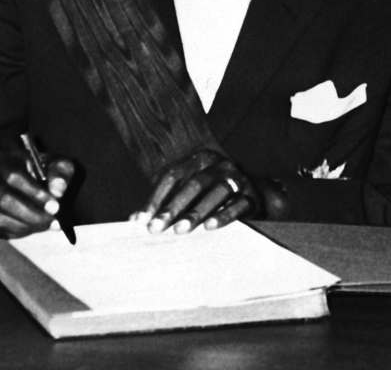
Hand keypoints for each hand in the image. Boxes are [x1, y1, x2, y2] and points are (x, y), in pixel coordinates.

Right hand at [0, 149, 74, 237]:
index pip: (14, 176)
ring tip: (48, 225)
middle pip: (3, 200)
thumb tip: (57, 191)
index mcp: (5, 159)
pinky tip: (36, 227)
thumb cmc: (45, 170)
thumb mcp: (58, 164)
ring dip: (26, 225)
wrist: (30, 180)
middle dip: (32, 214)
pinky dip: (19, 231)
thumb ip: (60, 173)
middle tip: (54, 221)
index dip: (35, 193)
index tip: (55, 206)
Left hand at [134, 150, 261, 233]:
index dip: (156, 197)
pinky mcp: (251, 196)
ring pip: (217, 193)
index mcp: (201, 159)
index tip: (141, 220)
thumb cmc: (211, 194)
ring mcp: (238, 179)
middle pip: (195, 183)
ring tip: (180, 230)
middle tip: (157, 228)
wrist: (255, 195)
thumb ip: (165, 202)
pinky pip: (238, 205)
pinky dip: (224, 216)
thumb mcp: (189, 192)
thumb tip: (135, 219)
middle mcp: (220, 166)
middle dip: (173, 207)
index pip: (173, 175)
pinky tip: (209, 227)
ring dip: (197, 212)